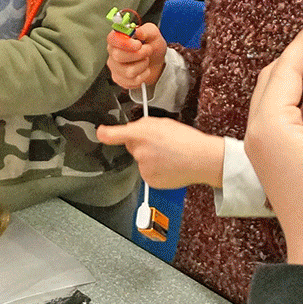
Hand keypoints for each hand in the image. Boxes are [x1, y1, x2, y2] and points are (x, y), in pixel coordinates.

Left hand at [96, 117, 223, 188]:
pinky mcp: (149, 180)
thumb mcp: (162, 123)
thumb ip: (144, 126)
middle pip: (132, 147)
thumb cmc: (186, 140)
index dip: (105, 134)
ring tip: (169, 156)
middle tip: (161, 144)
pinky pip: (148, 173)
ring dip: (150, 159)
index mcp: (142, 133)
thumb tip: (134, 133)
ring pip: (141, 161)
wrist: (201, 159)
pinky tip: (169, 166)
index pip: (114, 135)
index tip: (101, 133)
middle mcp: (139, 151)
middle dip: (142, 145)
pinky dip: (156, 171)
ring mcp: (143, 168)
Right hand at [105, 23, 165, 90]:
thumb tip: (139, 32)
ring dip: (143, 65)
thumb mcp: (153, 34)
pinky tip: (143, 70)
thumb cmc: (152, 47)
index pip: (112, 39)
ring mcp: (115, 67)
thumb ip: (147, 30)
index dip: (125, 42)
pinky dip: (143, 76)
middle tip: (147, 50)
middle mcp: (113, 52)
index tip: (138, 44)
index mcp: (118, 38)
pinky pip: (132, 81)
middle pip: (118, 56)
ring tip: (145, 60)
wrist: (156, 62)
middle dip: (138, 54)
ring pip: (127, 71)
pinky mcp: (119, 79)